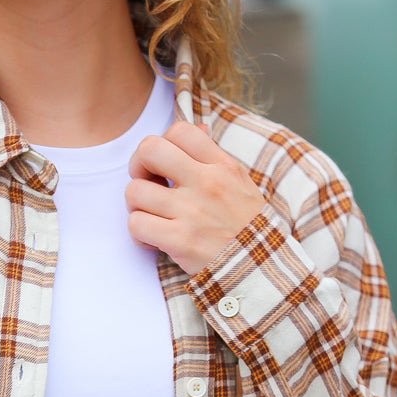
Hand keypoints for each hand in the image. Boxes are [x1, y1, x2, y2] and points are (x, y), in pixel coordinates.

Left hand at [125, 119, 267, 275]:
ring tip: (151, 216)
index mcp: (222, 165)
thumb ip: (214, 157)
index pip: (179, 130)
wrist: (261, 269)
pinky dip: (139, 233)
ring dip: (136, 205)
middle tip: (148, 184)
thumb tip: (198, 127)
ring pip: (135, 190)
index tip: (165, 165)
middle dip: (138, 165)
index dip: (163, 144)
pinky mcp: (179, 240)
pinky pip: (136, 224)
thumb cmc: (248, 227)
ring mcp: (191, 211)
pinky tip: (153, 239)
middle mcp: (206, 183)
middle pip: (149, 150)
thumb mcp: (241, 183)